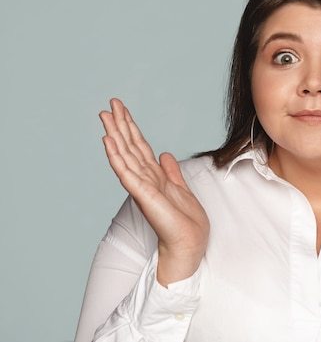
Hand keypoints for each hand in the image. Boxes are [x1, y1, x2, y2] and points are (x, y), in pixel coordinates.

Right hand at [99, 98, 208, 285]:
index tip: (122, 109)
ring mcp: (142, 187)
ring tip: (104, 117)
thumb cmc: (184, 222)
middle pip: (129, 147)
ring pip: (125, 155)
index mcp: (154, 176)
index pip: (139, 146)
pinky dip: (117, 158)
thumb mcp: (180, 189)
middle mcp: (145, 179)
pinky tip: (108, 142)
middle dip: (120, 125)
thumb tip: (164, 155)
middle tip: (109, 104)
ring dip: (114, 135)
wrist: (189, 243)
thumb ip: (170, 172)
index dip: (131, 127)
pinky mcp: (144, 196)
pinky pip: (127, 173)